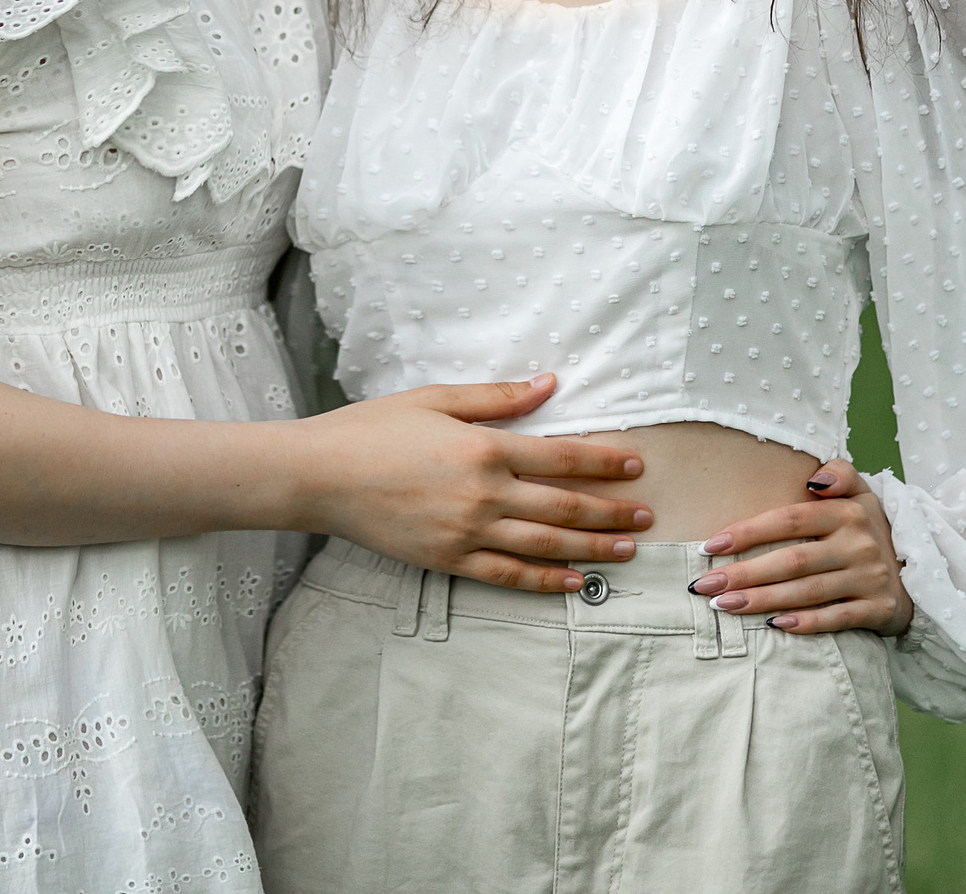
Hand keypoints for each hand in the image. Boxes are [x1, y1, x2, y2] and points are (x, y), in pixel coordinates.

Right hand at [293, 374, 652, 595]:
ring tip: (625, 552)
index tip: (636, 468)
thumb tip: (551, 384)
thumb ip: (498, 397)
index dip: (604, 464)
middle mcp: (483, 495)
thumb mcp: (437, 398)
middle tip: (646, 518)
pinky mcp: (448, 560)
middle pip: (564, 506)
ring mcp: (466, 533)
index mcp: (484, 448)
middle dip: (610, 513)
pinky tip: (573, 582)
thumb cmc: (374, 428)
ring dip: (591, 549)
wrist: (319, 476)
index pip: (562, 458)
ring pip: (545, 544)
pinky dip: (544, 580)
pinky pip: (507, 574)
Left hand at [686, 458, 913, 635]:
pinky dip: (806, 623)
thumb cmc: (867, 530)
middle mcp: (860, 544)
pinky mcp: (879, 609)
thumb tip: (813, 479)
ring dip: (762, 600)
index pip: (789, 519)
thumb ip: (838, 474)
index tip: (709, 546)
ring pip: (807, 591)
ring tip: (723, 606)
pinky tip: (774, 626)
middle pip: (792, 560)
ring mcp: (870, 578)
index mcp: (848, 512)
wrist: (919, 572)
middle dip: (743, 573)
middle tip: (703, 586)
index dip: (747, 532)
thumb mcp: (861, 493)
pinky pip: (837, 618)